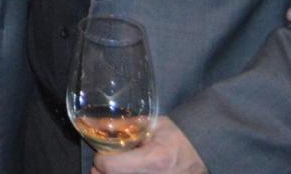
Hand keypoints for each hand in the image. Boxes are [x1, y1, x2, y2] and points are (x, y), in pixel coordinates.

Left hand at [92, 118, 206, 173]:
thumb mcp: (150, 124)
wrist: (201, 154)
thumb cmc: (176, 136)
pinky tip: (127, 171)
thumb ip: (119, 125)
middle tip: (110, 160)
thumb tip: (89, 122)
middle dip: (104, 170)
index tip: (104, 151)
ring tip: (120, 165)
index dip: (101, 158)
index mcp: (153, 159)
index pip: (109, 166)